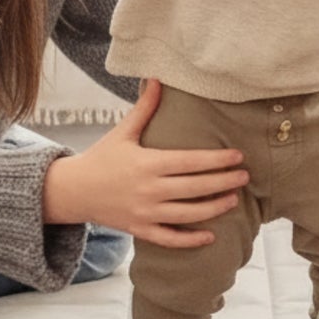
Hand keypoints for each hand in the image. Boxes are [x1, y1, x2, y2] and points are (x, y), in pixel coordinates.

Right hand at [42, 79, 248, 246]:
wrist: (73, 190)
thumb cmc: (102, 157)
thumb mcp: (122, 132)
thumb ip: (144, 108)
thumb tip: (157, 78)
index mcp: (147, 163)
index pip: (190, 162)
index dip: (216, 160)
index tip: (238, 156)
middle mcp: (148, 190)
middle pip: (194, 188)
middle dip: (223, 183)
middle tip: (245, 177)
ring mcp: (144, 212)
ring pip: (187, 215)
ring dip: (214, 209)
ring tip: (234, 200)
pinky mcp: (140, 230)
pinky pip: (169, 239)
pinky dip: (190, 240)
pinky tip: (210, 237)